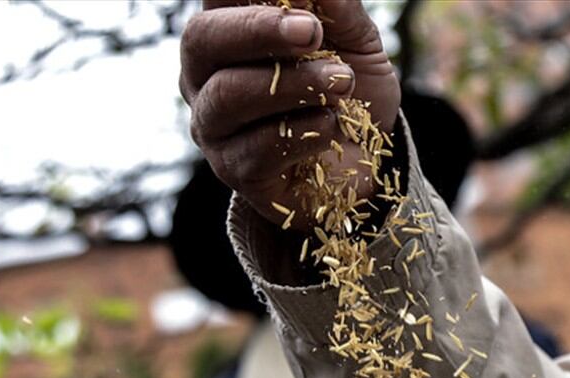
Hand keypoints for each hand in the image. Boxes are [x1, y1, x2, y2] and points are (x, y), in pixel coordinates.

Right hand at [180, 0, 400, 225]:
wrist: (368, 162)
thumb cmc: (350, 90)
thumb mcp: (356, 41)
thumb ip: (337, 8)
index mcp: (229, 28)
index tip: (302, 3)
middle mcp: (205, 74)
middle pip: (202, 38)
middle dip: (258, 30)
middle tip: (312, 32)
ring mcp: (213, 125)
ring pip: (229, 94)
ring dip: (294, 85)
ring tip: (343, 83)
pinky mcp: (235, 169)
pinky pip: (258, 147)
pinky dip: (305, 131)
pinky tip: (332, 126)